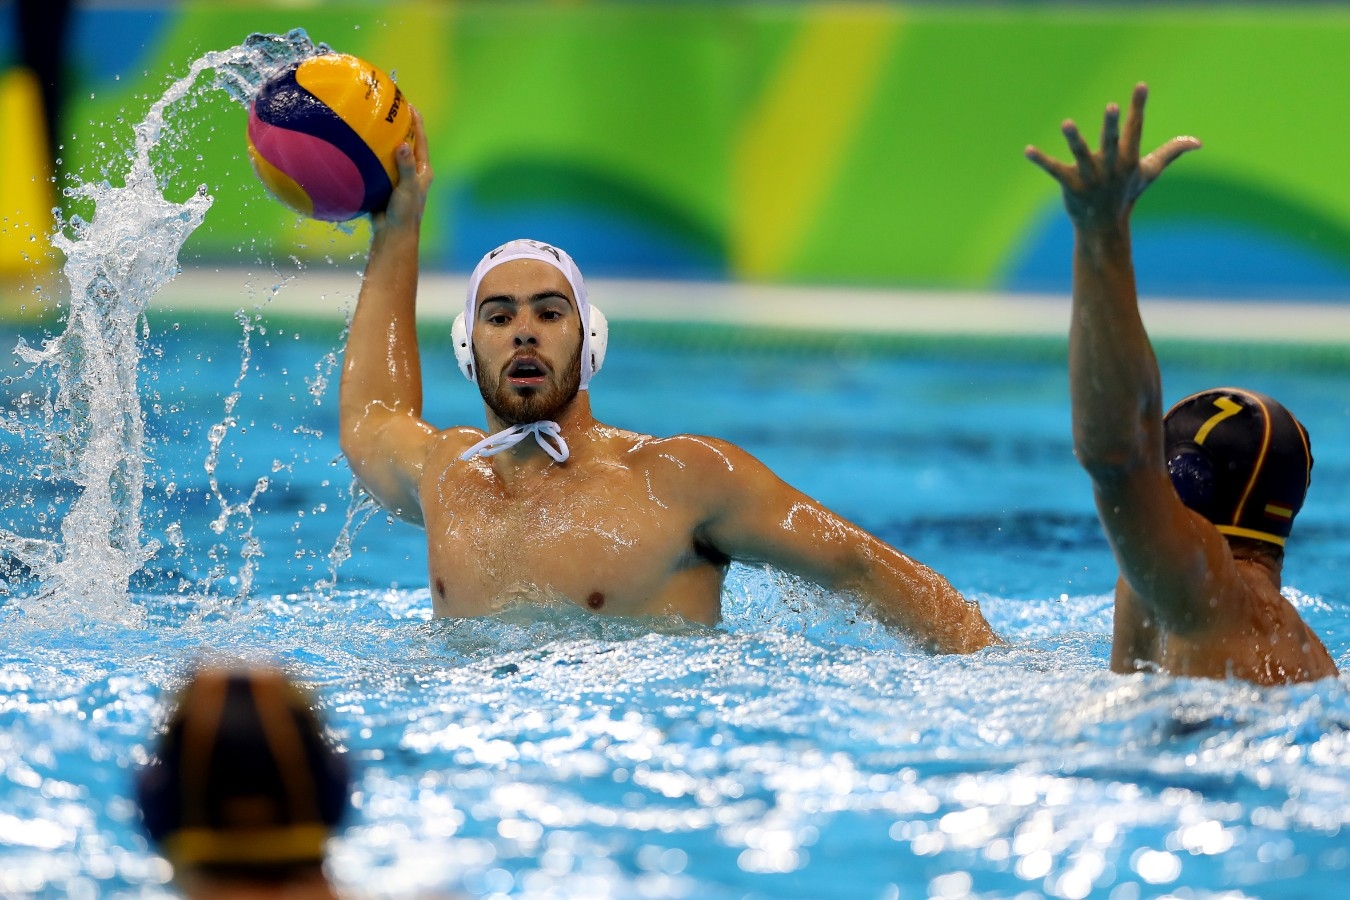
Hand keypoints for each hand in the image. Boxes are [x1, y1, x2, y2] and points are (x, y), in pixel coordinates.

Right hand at [374, 105, 432, 232]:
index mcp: (423, 170)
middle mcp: (412, 172)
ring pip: (391, 154)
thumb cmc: (405, 212)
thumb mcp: (408, 187)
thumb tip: (402, 144)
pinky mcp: (385, 184)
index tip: (410, 105)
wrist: (392, 233)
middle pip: (407, 143)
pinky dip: (372, 154)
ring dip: (385, 140)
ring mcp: (398, 177)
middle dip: (400, 127)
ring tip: (374, 122)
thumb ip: (406, 166)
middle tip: (390, 109)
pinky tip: (360, 145)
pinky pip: (378, 164)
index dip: (417, 122)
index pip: (421, 141)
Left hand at [1025, 83, 1199, 230]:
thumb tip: (1198, 142)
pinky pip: (1054, 170)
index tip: (1140, 85)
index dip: (1138, 107)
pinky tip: (1028, 150)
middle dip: (1112, 125)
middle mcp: (1110, 167)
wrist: (1103, 227)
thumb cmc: (1126, 194)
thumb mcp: (1149, 173)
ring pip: (1081, 155)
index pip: (1135, 129)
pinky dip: (1041, 160)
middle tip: (1111, 106)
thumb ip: (1171, 153)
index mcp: (1129, 160)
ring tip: (1067, 123)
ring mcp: (1090, 177)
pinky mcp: (1070, 185)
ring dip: (1074, 139)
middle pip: (1112, 142)